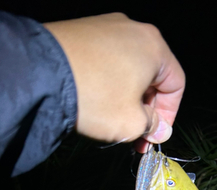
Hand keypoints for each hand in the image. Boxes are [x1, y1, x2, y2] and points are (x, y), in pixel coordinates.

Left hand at [44, 13, 184, 152]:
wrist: (41, 74)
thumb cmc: (94, 96)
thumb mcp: (132, 122)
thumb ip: (152, 126)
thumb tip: (159, 129)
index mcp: (154, 46)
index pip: (176, 84)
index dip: (169, 115)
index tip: (155, 135)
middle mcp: (133, 29)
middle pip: (152, 76)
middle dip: (146, 109)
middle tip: (136, 134)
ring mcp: (105, 27)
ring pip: (128, 69)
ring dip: (127, 98)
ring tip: (113, 120)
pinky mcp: (83, 31)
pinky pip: (105, 61)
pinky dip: (107, 83)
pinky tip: (95, 101)